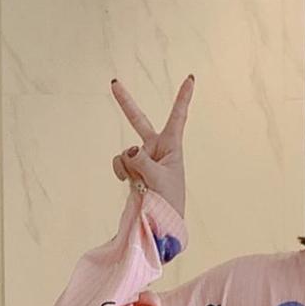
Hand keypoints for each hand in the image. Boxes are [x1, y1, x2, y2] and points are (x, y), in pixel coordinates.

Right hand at [111, 73, 193, 220]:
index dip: (183, 97)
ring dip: (129, 166)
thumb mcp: (159, 179)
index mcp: (172, 146)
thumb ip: (142, 161)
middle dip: (125, 103)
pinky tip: (129, 183)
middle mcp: (156, 149)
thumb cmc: (170, 203)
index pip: (178, 116)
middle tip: (114, 83)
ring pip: (125, 152)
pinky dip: (121, 172)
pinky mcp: (132, 171)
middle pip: (138, 120)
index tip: (190, 78)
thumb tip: (127, 151)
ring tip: (142, 183)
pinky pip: (120, 163)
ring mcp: (142, 160)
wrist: (163, 226)